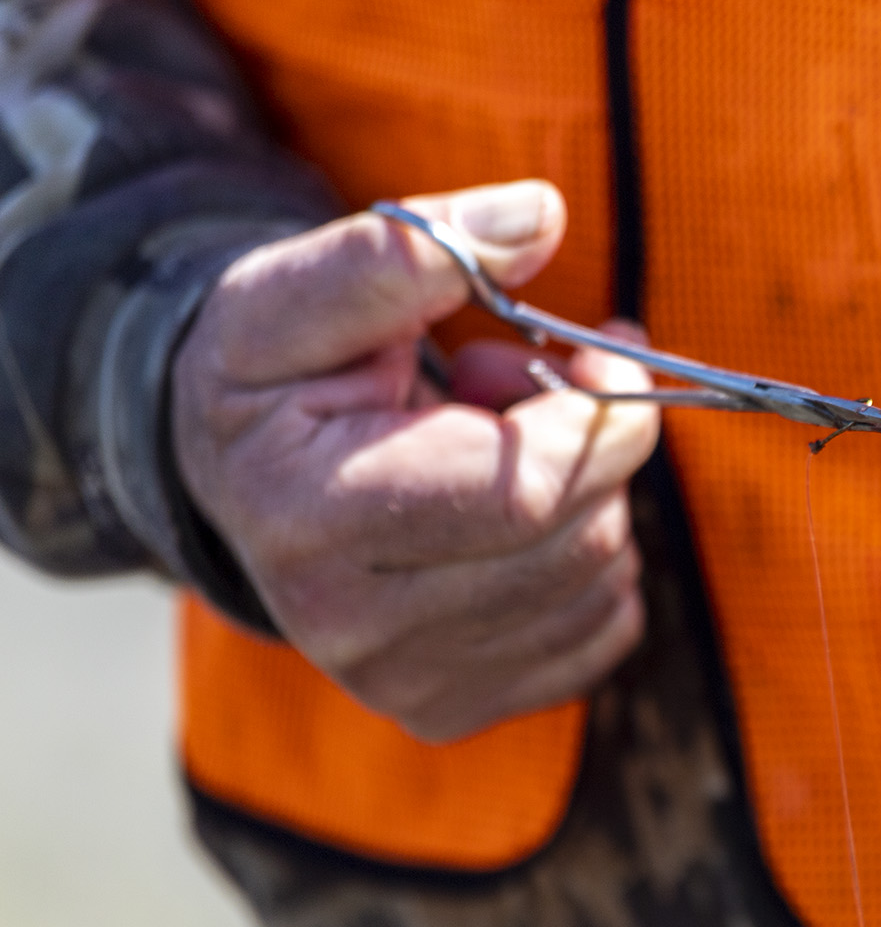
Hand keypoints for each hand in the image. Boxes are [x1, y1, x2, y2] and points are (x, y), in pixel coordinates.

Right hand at [173, 180, 659, 742]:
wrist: (230, 477)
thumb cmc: (274, 373)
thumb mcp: (301, 288)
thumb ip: (411, 247)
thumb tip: (537, 216)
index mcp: (311, 515)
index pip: (529, 490)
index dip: (598, 412)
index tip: (588, 350)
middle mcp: (351, 627)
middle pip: (579, 541)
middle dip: (594, 444)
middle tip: (535, 386)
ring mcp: (403, 684)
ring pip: (603, 585)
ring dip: (593, 498)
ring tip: (505, 446)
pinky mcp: (451, 710)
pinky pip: (604, 635)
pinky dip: (594, 563)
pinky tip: (521, 521)